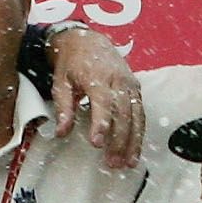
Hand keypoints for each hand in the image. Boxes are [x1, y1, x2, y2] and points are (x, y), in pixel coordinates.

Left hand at [42, 20, 142, 169]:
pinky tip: (134, 151)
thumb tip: (61, 132)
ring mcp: (130, 84)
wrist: (88, 40)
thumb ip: (63, 108)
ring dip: (133, 142)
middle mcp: (118, 80)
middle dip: (119, 140)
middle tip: (112, 162)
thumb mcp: (61, 83)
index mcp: (98, 76)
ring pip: (136, 116)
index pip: (103, 102)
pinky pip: (141, 114)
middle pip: (123, 113)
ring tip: (127, 163)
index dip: (101, 124)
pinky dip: (139, 134)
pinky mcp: (136, 89)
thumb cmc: (72, 63)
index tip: (97, 143)